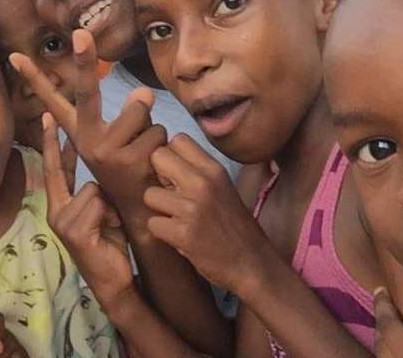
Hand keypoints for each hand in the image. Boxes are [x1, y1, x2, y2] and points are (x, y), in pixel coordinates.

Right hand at [10, 29, 166, 206]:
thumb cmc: (131, 174)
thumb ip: (129, 116)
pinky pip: (158, 131)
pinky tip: (153, 166)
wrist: (140, 217)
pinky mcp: (127, 160)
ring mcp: (105, 151)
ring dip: (152, 127)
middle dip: (83, 62)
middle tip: (82, 33)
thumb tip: (143, 93)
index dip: (35, 79)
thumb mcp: (120, 146)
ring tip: (145, 152)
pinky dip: (163, 145)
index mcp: (82, 136)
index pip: (54, 102)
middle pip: (86, 94)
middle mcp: (88, 142)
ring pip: (139, 109)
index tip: (16, 56)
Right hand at [41, 113, 133, 303]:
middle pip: (57, 170)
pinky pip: (95, 203)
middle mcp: (55, 211)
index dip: (52, 144)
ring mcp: (61, 222)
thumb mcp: (102, 212)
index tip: (47, 120)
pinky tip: (109, 230)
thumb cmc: (110, 244)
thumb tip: (100, 173)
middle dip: (54, 143)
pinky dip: (108, 215)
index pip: (55, 169)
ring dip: (106, 204)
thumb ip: (95, 193)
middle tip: (48, 115)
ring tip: (109, 224)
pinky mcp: (72, 231)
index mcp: (60, 206)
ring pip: (91, 188)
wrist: (113, 280)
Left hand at [143, 135, 268, 293]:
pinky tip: (178, 236)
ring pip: (149, 194)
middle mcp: (203, 183)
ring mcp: (193, 208)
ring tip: (176, 220)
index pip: (177, 139)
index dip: (170, 157)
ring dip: (158, 210)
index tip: (176, 176)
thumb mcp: (222, 187)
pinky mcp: (184, 234)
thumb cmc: (233, 226)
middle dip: (158, 178)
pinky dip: (161, 233)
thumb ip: (196, 171)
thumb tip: (160, 158)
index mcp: (214, 169)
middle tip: (171, 197)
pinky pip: (152, 224)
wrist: (252, 263)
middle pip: (157, 157)